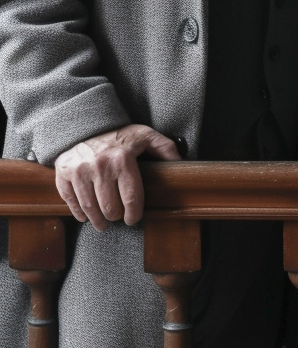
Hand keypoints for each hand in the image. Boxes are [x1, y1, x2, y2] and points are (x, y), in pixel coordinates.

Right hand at [54, 124, 180, 230]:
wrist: (85, 124)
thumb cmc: (118, 134)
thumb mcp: (144, 135)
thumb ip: (164, 148)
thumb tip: (183, 164)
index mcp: (122, 159)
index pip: (131, 198)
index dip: (134, 214)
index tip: (134, 218)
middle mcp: (100, 166)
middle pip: (110, 208)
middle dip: (117, 216)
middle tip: (119, 217)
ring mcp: (80, 171)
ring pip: (91, 209)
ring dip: (98, 221)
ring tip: (104, 223)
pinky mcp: (64, 175)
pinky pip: (71, 202)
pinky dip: (79, 214)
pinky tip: (87, 216)